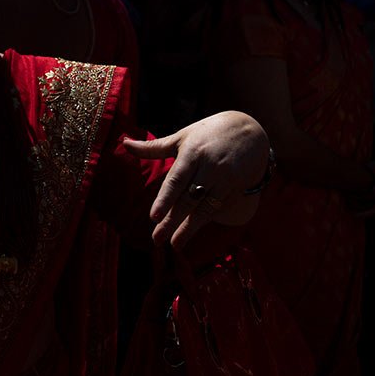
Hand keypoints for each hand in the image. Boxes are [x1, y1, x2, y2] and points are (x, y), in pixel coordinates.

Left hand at [124, 111, 269, 248]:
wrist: (250, 130)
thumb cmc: (208, 134)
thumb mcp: (182, 137)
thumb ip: (153, 147)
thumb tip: (124, 143)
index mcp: (192, 154)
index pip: (176, 180)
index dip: (165, 199)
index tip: (154, 217)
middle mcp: (209, 168)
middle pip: (188, 198)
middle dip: (172, 220)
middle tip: (157, 239)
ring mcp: (225, 179)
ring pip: (204, 207)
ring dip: (188, 228)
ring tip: (174, 244)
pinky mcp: (236, 188)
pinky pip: (218, 208)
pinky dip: (203, 221)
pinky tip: (190, 233)